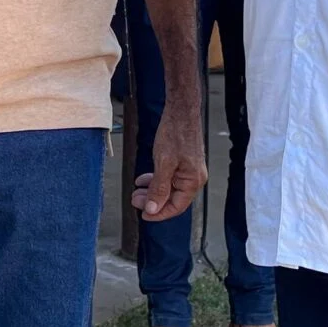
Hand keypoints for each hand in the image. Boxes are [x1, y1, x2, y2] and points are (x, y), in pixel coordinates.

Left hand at [134, 96, 207, 223]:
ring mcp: (187, 170)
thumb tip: (153, 209)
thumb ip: (158, 188)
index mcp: (193, 181)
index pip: (176, 207)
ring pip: (168, 188)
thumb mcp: (164, 164)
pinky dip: (155, 180)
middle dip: (152, 202)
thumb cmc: (176, 133)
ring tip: (135, 191)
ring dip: (151, 191)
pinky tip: (142, 180)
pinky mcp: (182, 163)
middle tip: (134, 200)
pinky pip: (168, 177)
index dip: (159, 213)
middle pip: (171, 198)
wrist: (181, 111)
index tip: (143, 215)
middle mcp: (193, 178)